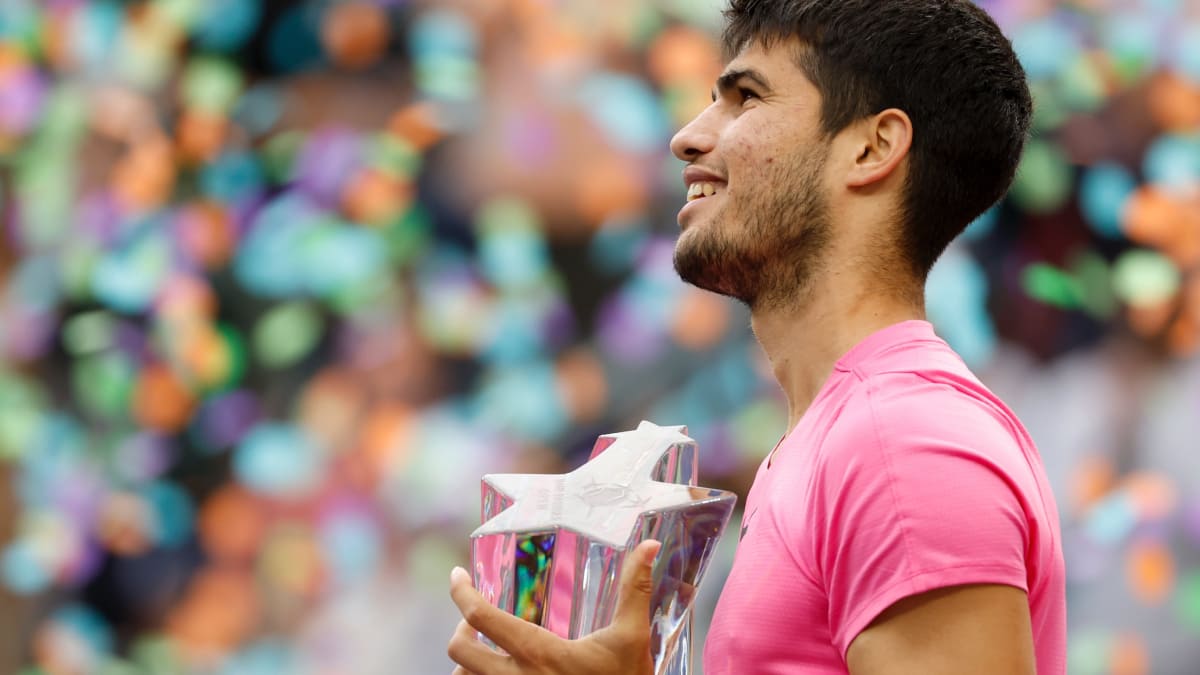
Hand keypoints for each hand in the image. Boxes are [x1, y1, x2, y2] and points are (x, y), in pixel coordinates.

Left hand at [447, 539, 661, 674]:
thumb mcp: (632, 637)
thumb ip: (635, 589)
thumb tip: (649, 544)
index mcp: (539, 653)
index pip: (481, 617)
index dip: (461, 592)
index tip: (457, 576)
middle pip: (458, 651)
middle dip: (460, 630)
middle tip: (474, 620)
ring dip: (467, 663)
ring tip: (486, 651)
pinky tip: (501, 672)